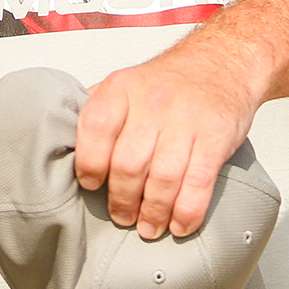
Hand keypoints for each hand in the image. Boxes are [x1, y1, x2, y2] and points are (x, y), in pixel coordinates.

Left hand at [73, 40, 264, 239]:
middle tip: (122, 216)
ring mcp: (187, 118)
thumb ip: (98, 110)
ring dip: (153, 212)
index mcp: (123, 87)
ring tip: (148, 227)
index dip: (89, 163)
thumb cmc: (170, 81)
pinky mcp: (217, 135)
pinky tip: (178, 225)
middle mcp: (154, 101)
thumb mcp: (126, 82)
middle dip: (122, 200)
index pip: (96, 127)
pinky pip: (198, 183)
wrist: (222, 61)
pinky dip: (186, 212)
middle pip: (128, 163)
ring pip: (163, 179)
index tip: (90, 185)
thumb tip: (65, 145)